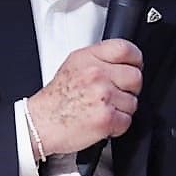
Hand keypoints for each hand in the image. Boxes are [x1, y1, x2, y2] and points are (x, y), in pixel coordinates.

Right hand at [25, 39, 143, 156]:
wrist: (40, 123)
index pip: (125, 49)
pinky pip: (127, 120)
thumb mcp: (73, 66)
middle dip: (128, 89)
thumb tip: (124, 62)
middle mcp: (96, 74)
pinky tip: (101, 122)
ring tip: (101, 109)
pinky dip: (117, 126)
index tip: (134, 67)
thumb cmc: (56, 100)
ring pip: (133, 101)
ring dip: (121, 109)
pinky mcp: (107, 117)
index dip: (135, 60)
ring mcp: (103, 95)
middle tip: (112, 95)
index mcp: (88, 58)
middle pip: (135, 77)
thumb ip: (98, 60)